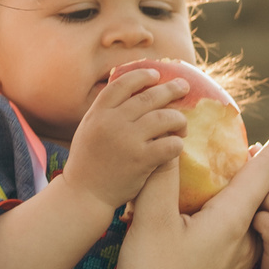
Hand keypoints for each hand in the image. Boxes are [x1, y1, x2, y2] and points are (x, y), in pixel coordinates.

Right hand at [64, 66, 190, 212]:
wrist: (84, 194)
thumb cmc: (88, 162)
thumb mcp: (89, 129)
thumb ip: (106, 111)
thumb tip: (129, 90)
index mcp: (98, 113)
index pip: (122, 84)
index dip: (141, 76)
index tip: (155, 74)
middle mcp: (112, 123)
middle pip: (148, 97)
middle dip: (170, 89)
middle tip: (184, 86)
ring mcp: (128, 140)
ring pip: (164, 118)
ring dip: (178, 119)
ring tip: (182, 123)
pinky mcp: (142, 160)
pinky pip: (170, 144)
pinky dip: (177, 143)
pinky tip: (178, 145)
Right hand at [108, 112, 268, 268]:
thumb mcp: (149, 221)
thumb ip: (162, 175)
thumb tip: (174, 138)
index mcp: (233, 220)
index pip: (266, 170)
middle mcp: (246, 238)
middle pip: (258, 187)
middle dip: (256, 158)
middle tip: (247, 132)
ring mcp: (239, 257)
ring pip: (246, 209)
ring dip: (238, 184)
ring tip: (222, 162)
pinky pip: (235, 228)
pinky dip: (226, 207)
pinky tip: (203, 204)